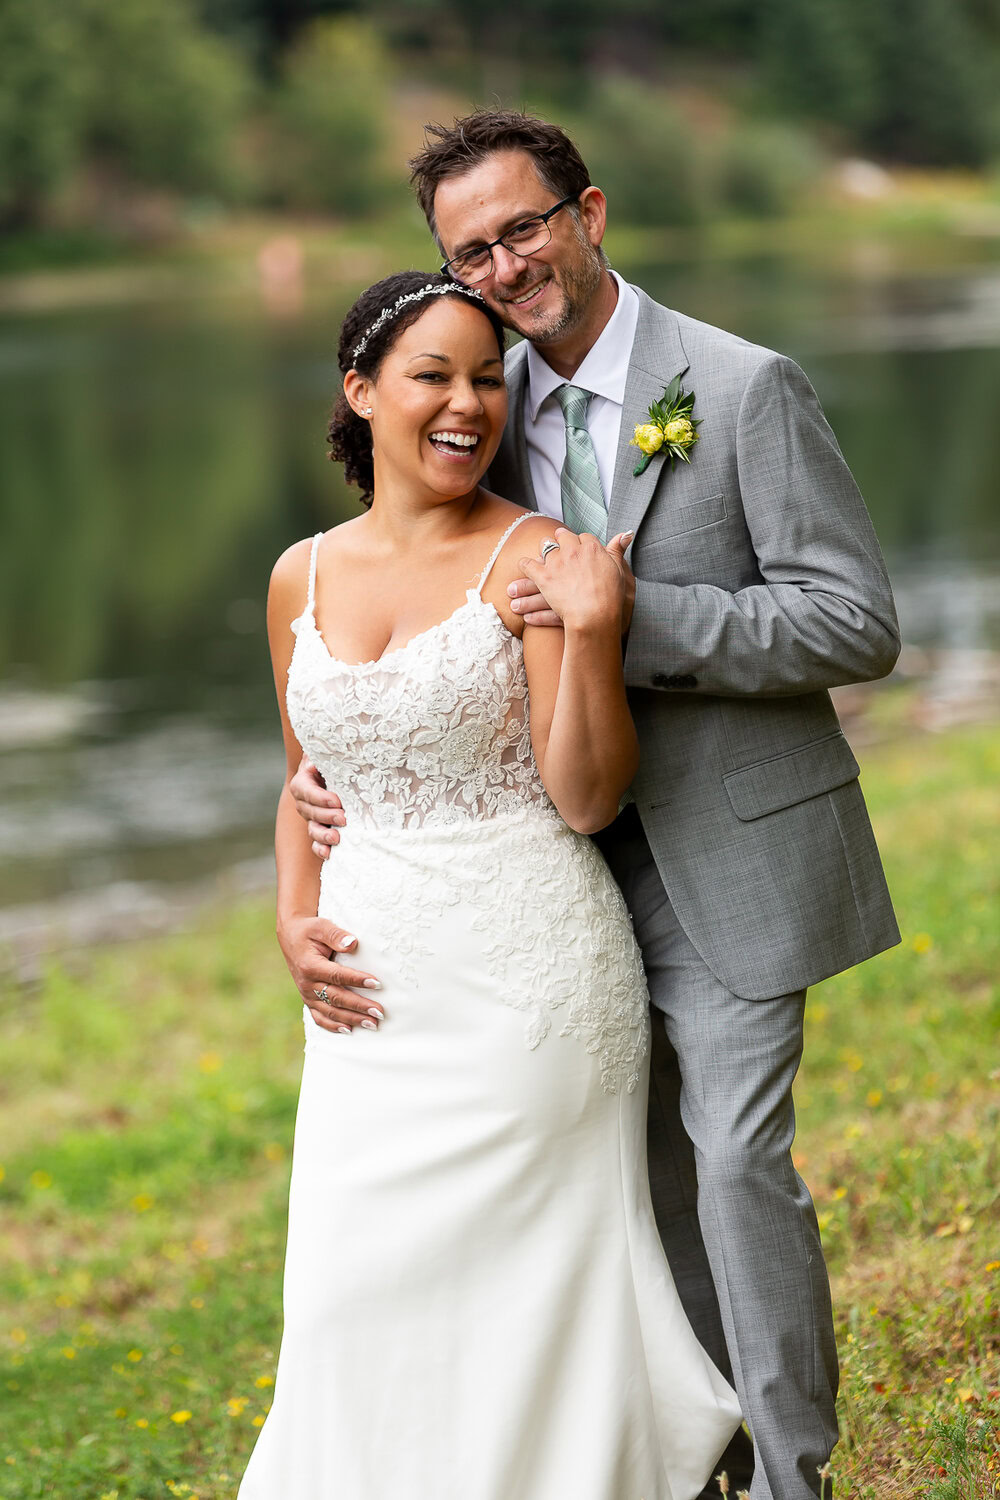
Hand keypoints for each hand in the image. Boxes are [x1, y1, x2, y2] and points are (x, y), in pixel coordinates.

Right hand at [277, 914, 384, 1033]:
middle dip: (359, 1006)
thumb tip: (353, 943)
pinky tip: (349, 1030)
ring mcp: (306, 994)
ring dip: (351, 1019)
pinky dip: (333, 1026)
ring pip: (330, 1011)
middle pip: (336, 998)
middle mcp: (307, 983)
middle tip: (379, 1012)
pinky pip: (319, 1017)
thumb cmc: (310, 930)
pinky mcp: (308, 999)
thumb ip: (336, 935)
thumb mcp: (321, 926)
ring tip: (372, 1024)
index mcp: (310, 966)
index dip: (357, 980)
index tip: (377, 984)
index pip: (337, 976)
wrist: (291, 936)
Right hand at [289, 754, 344, 858]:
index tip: (337, 800)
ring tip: (336, 838)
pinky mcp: (321, 829)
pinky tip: (329, 854)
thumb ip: (321, 756)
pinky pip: (317, 843)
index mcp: (302, 783)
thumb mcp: (325, 755)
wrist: (333, 774)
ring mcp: (312, 818)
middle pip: (311, 813)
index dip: (321, 798)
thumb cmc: (332, 761)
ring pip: (312, 829)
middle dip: (327, 817)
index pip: (307, 791)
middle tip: (344, 818)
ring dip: (323, 835)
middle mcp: (303, 803)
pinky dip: (321, 849)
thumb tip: (316, 759)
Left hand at [514, 529, 634, 634]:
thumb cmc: (612, 596)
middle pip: (561, 539)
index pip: (582, 537)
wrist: (596, 614)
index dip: (577, 541)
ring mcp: (557, 564)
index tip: (573, 542)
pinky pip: (529, 569)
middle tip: (548, 544)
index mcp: (592, 548)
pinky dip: (524, 571)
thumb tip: (626, 533)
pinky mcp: (544, 578)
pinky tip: (522, 578)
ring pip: (542, 553)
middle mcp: (572, 552)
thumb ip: (618, 551)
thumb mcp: (620, 570)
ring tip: (523, 578)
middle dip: (555, 541)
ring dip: (536, 559)